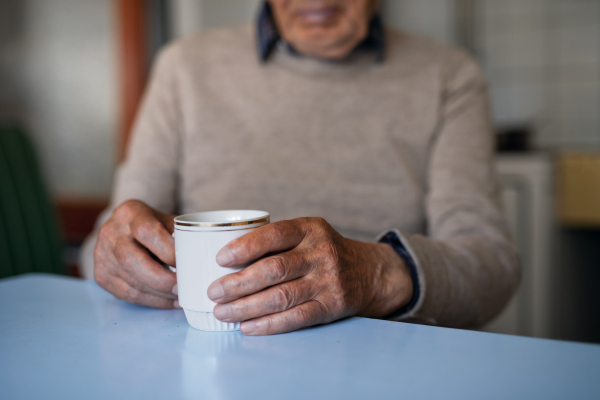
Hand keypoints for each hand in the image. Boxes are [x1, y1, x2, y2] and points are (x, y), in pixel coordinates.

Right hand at [94, 200, 177, 308]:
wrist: (124, 229)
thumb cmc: (154, 225)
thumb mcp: (166, 220)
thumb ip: (181, 233)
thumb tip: (200, 257)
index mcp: (129, 212)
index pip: (147, 231)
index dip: (167, 250)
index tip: (186, 262)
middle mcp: (110, 232)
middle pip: (132, 260)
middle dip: (161, 279)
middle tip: (183, 287)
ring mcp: (101, 255)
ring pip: (131, 282)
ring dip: (160, 295)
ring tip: (181, 297)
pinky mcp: (101, 275)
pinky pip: (128, 295)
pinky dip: (152, 301)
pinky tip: (169, 301)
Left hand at [209, 217, 412, 334]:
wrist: (368, 272)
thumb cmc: (323, 252)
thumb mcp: (307, 234)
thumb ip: (276, 242)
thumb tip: (225, 261)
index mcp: (309, 229)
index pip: (274, 234)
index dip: (245, 247)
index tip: (220, 259)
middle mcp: (320, 253)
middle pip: (273, 269)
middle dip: (238, 283)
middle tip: (214, 292)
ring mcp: (328, 281)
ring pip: (281, 296)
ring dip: (246, 307)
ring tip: (222, 312)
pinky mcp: (331, 306)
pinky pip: (296, 318)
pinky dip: (268, 324)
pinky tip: (247, 327)